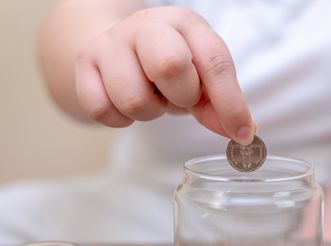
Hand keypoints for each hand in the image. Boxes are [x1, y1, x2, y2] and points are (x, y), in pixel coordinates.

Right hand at [74, 6, 254, 143]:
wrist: (116, 47)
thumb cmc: (165, 65)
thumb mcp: (199, 78)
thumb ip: (220, 105)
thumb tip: (244, 134)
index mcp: (187, 25)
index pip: (214, 62)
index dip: (230, 103)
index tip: (242, 134)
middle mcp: (148, 26)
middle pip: (171, 66)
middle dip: (180, 97)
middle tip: (176, 96)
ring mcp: (111, 42)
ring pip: (133, 99)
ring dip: (148, 112)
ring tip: (150, 97)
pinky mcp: (84, 64)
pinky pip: (102, 111)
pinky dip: (119, 119)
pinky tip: (124, 103)